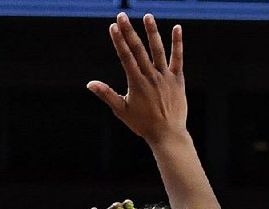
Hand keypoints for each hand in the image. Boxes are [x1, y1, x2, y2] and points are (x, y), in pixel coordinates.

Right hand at [87, 13, 185, 145]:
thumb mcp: (121, 110)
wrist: (166, 133)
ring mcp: (165, 76)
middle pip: (139, 49)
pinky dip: (177, 43)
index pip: (126, 57)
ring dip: (152, 32)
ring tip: (146, 16)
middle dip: (129, 31)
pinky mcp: (178, 78)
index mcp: (136, 83)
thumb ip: (106, 94)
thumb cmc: (142, 124)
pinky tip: (176, 28)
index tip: (113, 27)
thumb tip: (90, 84)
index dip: (119, 41)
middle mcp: (151, 76)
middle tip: (122, 15)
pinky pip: (178, 57)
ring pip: (158, 50)